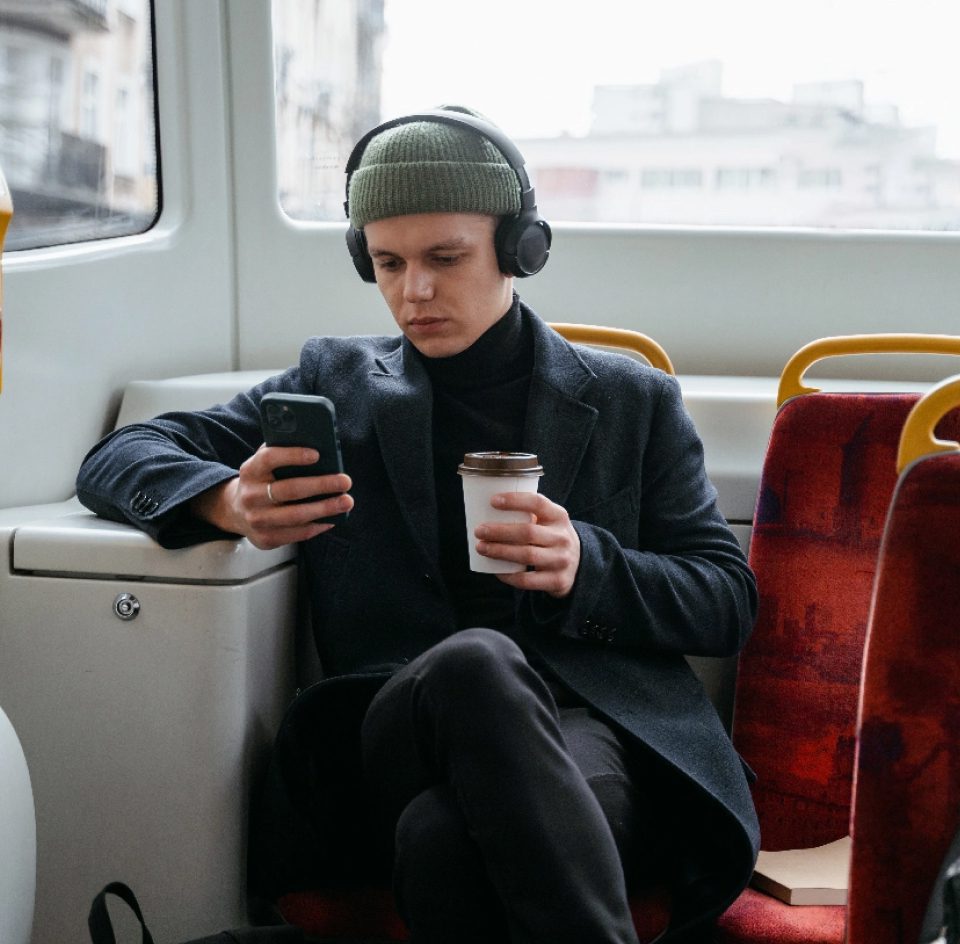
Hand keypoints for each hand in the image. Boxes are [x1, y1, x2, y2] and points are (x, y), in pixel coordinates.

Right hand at [190, 444, 352, 549]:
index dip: (293, 456)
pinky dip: (318, 525)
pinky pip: (298, 534)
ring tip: (346, 501)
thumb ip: (282, 452)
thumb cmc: (262, 481)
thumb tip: (318, 445)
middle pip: (290, 490)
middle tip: (345, 481)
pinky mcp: (266, 539)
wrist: (236, 511)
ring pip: (296, 515)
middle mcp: (251, 496)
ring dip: (325, 508)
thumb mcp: (263, 464)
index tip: (317, 454)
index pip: (269, 459)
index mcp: (251, 470)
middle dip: (321, 485)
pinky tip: (333, 518)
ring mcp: (257, 519)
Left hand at [474, 492, 580, 597]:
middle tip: (479, 531)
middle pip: (528, 532)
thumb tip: (486, 509)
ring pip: (527, 555)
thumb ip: (528, 514)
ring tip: (481, 547)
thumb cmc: (551, 537)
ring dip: (500, 552)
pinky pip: (527, 580)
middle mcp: (563, 537)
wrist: (578, 565)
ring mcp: (561, 560)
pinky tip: (495, 570)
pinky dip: (508, 575)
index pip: (538, 503)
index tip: (493, 501)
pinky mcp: (557, 581)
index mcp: (559, 516)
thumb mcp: (549, 521)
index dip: (515, 501)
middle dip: (499, 531)